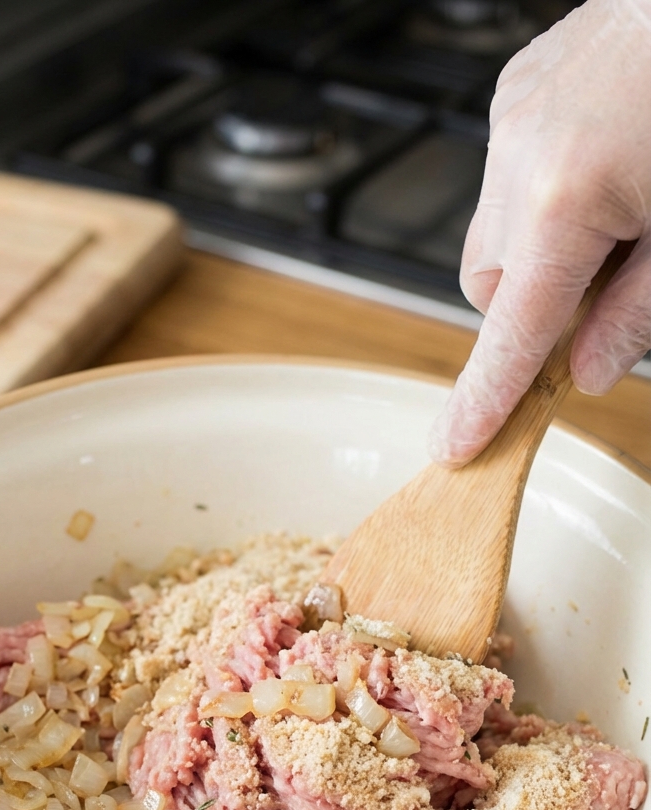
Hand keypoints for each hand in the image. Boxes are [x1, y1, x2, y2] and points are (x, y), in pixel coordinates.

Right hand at [429, 0, 650, 466]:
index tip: (456, 445)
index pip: (512, 332)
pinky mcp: (522, 85)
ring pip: (497, 228)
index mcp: (565, 198)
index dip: (485, 398)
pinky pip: (509, 172)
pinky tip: (605, 160)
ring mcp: (516, 114)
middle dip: (535, 303)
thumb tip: (589, 367)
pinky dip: (545, 191)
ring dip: (544, 244)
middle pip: (492, 283)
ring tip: (619, 205)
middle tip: (610, 279)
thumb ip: (637, 313)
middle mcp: (521, 154)